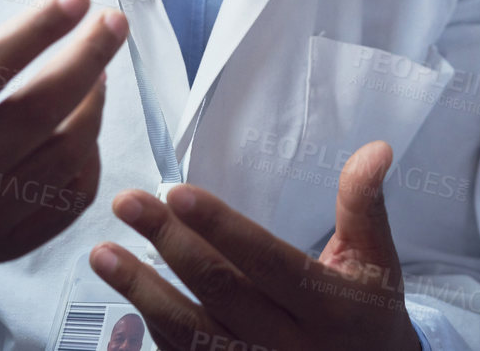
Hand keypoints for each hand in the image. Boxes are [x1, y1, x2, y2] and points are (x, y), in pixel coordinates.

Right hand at [0, 0, 127, 316]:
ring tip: (99, 68)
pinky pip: (74, 194)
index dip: (35, 32)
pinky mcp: (12, 243)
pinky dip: (91, 151)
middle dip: (86, 60)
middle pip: (36, 114)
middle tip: (114, 21)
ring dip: (94, 103)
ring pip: (65, 154)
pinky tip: (85, 119)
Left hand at [90, 140, 421, 350]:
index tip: (178, 192)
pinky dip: (152, 331)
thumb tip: (374, 148)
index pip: (267, 261)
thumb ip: (364, 205)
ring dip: (141, 292)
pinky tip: (125, 298)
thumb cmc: (369, 316)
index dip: (223, 228)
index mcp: (328, 307)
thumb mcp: (377, 262)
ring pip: (191, 334)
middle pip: (220, 291)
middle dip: (169, 244)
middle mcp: (290, 345)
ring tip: (102, 253)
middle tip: (127, 202)